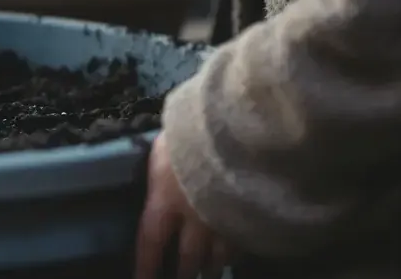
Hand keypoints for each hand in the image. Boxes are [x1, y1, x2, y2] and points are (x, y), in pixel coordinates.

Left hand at [135, 133, 230, 278]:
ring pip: (220, 258)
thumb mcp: (165, 147)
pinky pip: (244, 244)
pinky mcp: (253, 220)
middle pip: (189, 259)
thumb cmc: (192, 135)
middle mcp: (195, 223)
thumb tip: (158, 170)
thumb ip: (162, 166)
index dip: (146, 267)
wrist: (239, 136)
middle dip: (185, 273)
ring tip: (211, 273)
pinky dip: (238, 251)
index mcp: (165, 203)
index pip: (150, 244)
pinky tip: (237, 252)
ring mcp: (226, 223)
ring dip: (213, 267)